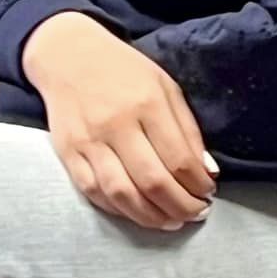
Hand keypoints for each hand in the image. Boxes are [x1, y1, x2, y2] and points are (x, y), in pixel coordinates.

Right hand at [22, 13, 217, 230]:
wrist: (69, 56)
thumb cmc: (125, 71)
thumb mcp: (166, 86)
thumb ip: (187, 128)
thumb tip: (206, 171)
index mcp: (147, 103)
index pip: (178, 158)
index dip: (197, 184)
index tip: (209, 192)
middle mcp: (117, 125)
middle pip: (152, 181)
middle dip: (180, 206)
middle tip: (196, 213)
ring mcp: (89, 142)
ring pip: (122, 194)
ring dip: (151, 216)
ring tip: (172, 221)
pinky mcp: (68, 154)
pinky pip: (94, 193)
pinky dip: (120, 209)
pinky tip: (139, 212)